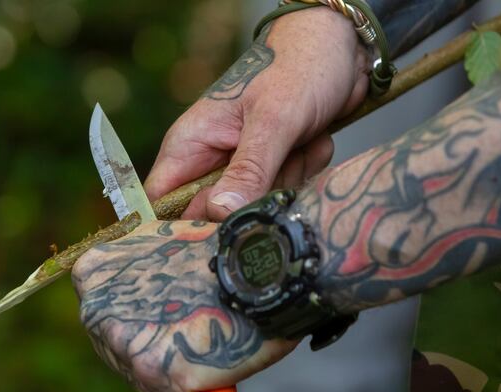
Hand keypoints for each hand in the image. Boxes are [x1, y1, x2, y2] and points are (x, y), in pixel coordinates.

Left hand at [71, 220, 297, 391]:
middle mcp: (98, 309)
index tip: (168, 317)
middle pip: (117, 348)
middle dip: (154, 347)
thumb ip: (144, 258)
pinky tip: (214, 368)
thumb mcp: (168, 236)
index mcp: (95, 270)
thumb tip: (152, 270)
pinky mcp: (156, 373)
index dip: (139, 318)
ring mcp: (125, 344)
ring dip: (175, 370)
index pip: (104, 311)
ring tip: (207, 344)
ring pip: (144, 378)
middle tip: (192, 334)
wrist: (262, 267)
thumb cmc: (224, 251)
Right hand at [144, 7, 370, 220]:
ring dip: (288, 180)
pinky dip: (306, 172)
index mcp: (192, 143)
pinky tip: (313, 140)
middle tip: (280, 166)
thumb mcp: (273, 120)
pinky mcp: (275, 170)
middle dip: (253, 200)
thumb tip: (220, 214)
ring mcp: (245, 166)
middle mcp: (213, 160)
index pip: (161, 203)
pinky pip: (284, 195)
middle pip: (216, 214)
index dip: (179, 228)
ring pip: (255, 207)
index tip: (217, 234)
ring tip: (301, 141)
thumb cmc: (299, 67)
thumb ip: (248, 170)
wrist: (340, 47)